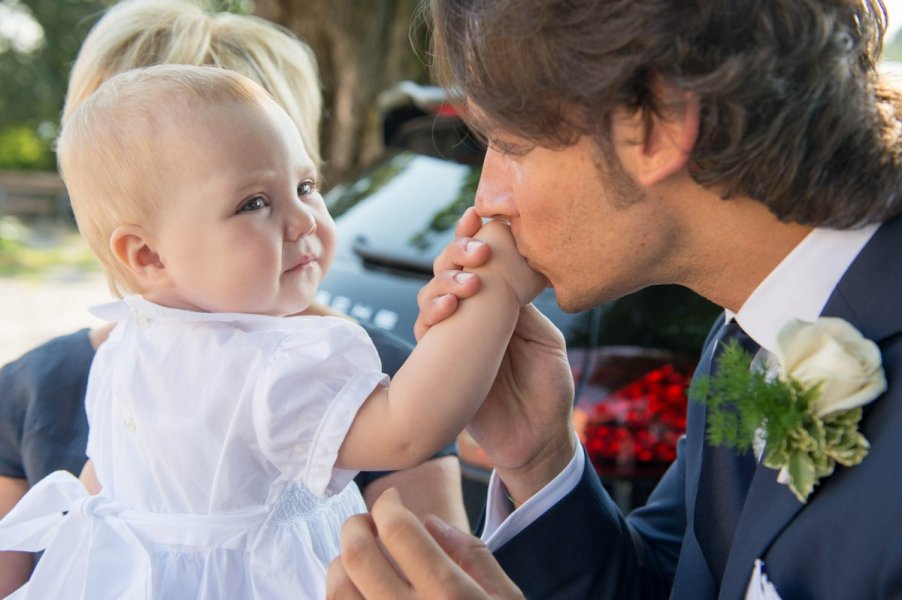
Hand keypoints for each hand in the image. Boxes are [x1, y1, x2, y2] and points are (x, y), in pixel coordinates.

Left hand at [327, 488, 523, 598]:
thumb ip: (472, 555)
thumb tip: (428, 523)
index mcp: (449, 595)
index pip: (399, 530)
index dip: (388, 504)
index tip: (392, 500)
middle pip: (358, 555)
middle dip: (355, 526)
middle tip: (365, 522)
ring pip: (338, 590)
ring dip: (340, 564)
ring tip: (356, 559)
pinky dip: (340, 598)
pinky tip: (356, 593)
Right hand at [414, 207, 577, 502]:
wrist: (536, 440)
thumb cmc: (548, 390)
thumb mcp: (545, 341)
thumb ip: (522, 310)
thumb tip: (503, 273)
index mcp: (501, 308)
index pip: (483, 265)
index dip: (475, 238)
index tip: (478, 215)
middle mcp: (474, 318)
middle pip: (452, 271)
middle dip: (459, 253)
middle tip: (478, 250)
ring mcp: (455, 339)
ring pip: (434, 295)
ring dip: (446, 281)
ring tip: (468, 283)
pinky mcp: (440, 362)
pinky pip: (426, 330)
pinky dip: (432, 314)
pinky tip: (448, 307)